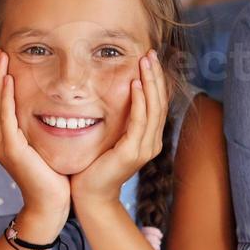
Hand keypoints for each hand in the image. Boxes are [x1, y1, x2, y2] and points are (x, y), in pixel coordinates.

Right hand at [0, 50, 71, 218]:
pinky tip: (6, 79)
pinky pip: (4, 117)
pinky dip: (4, 96)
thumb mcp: (46, 145)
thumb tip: (54, 105)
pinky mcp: (10, 150)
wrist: (52, 205)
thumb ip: (42, 126)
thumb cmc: (54, 177)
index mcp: (5, 138)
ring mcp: (1, 145)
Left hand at [70, 49, 167, 207]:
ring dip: (150, 82)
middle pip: (159, 102)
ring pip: (153, 108)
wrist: (90, 195)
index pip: (156, 103)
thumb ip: (115, 120)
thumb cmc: (94, 166)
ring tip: (145, 62)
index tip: (149, 58)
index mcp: (147, 138)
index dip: (155, 80)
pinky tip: (135, 84)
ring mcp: (144, 148)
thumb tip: (110, 95)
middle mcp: (151, 142)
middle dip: (155, 75)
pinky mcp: (132, 152)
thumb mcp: (108, 138)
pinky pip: (139, 121)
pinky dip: (139, 101)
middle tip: (150, 53)